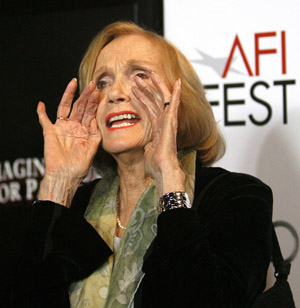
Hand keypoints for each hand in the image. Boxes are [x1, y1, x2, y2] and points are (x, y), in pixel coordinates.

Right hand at [37, 78, 100, 205]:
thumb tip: (96, 118)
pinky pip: (44, 120)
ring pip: (65, 107)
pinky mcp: (50, 132)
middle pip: (79, 107)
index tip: (99, 92)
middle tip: (92, 84)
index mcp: (85, 130)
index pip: (90, 112)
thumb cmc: (80, 165)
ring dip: (68, 95)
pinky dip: (41, 112)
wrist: (67, 175)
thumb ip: (96, 133)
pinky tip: (41, 104)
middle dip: (86, 96)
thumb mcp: (93, 147)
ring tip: (73, 83)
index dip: (94, 102)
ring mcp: (62, 128)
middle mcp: (74, 126)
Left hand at [132, 73, 184, 195]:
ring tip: (144, 76)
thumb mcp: (147, 150)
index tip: (134, 91)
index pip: (149, 109)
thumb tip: (145, 146)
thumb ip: (147, 144)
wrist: (162, 169)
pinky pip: (174, 104)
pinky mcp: (171, 121)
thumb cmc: (155, 164)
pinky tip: (176, 82)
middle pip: (155, 101)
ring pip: (162, 99)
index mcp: (158, 128)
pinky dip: (176, 92)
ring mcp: (168, 121)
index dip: (142, 99)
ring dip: (154, 86)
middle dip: (145, 89)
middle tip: (136, 79)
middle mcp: (164, 123)